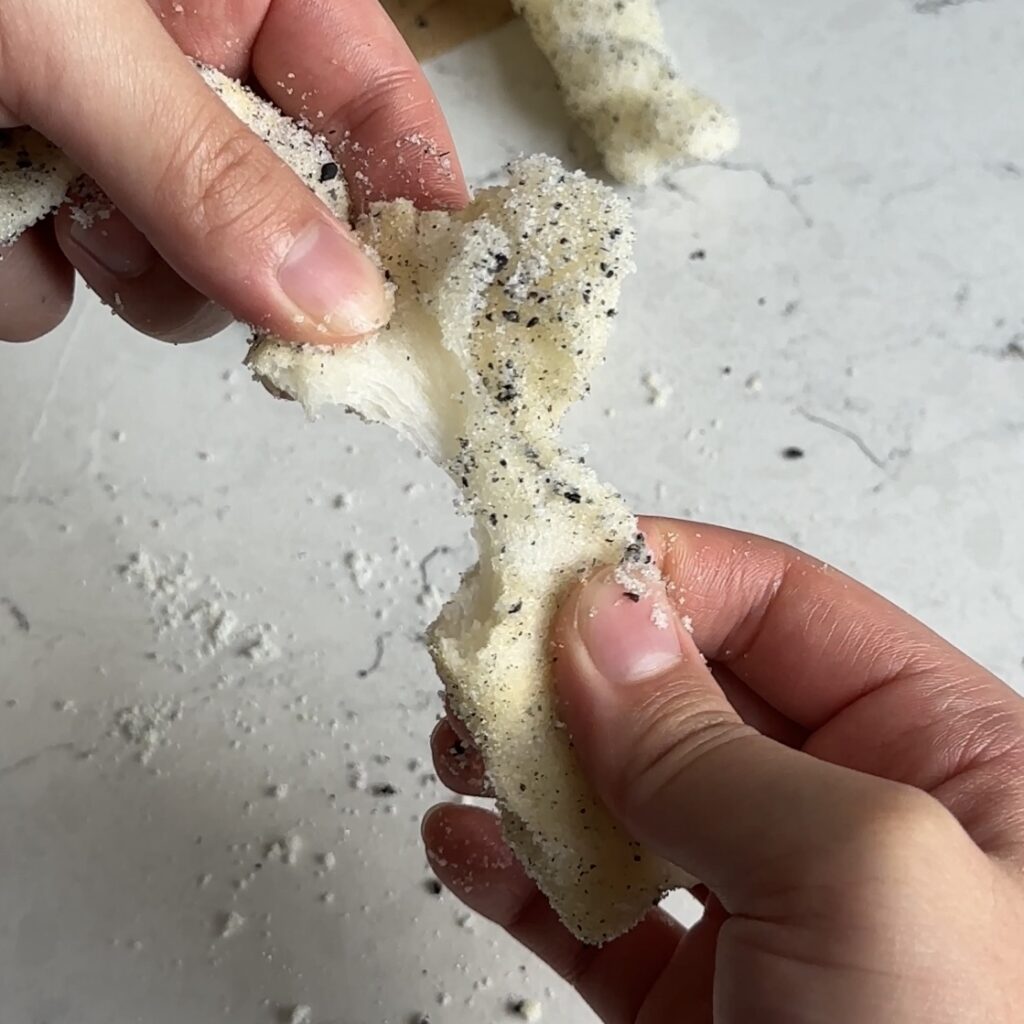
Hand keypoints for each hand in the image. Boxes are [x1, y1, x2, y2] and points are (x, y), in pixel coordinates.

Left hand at [0, 0, 465, 342]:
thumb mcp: (68, 23)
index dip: (409, 206)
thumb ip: (208, 168)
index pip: (377, 104)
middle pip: (277, 215)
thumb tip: (337, 301)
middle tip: (182, 250)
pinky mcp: (18, 178)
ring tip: (40, 197)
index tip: (417, 300)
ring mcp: (98, 126)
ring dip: (113, 268)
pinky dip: (19, 274)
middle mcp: (180, 58)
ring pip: (166, 265)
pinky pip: (57, 279)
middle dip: (231, 258)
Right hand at [425, 516, 1023, 1022]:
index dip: (666, 574)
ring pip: (627, 789)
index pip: (784, 607)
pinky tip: (465, 841)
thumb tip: (603, 624)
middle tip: (485, 654)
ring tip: (465, 743)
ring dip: (532, 757)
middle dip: (578, 667)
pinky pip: (590, 903)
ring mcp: (771, 915)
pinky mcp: (699, 1001)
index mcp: (955, 763)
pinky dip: (516, 865)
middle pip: (689, 690)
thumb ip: (717, 743)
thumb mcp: (862, 881)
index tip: (556, 569)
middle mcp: (862, 827)